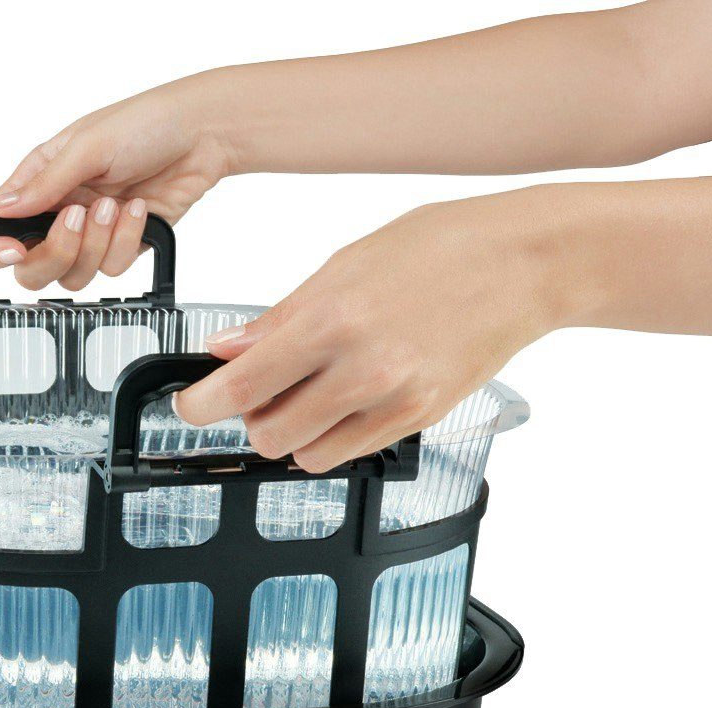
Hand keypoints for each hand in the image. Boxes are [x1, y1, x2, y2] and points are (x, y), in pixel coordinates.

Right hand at [0, 74, 235, 290]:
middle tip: (79, 218)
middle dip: (57, 251)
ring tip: (117, 204)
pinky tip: (139, 210)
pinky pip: (112, 268)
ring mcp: (90, 234)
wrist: (200, 138)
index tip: (14, 249)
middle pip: (33, 267)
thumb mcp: (87, 147)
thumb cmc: (143, 125)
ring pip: (75, 274)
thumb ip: (43, 184)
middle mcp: (58, 211)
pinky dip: (127, 241)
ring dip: (98, 244)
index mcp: (38, 180)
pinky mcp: (121, 247)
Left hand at [174, 189, 558, 469]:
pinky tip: (344, 402)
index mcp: (331, 320)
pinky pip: (350, 452)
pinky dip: (332, 438)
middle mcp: (361, 369)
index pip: (241, 385)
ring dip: (292, 434)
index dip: (200, 405)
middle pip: (268, 434)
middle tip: (259, 393)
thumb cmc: (437, 248)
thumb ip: (279, 318)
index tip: (188, 406)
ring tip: (308, 396)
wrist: (523, 264)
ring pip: (307, 455)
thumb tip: (226, 350)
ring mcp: (393, 401)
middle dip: (251, 418)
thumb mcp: (343, 265)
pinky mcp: (418, 420)